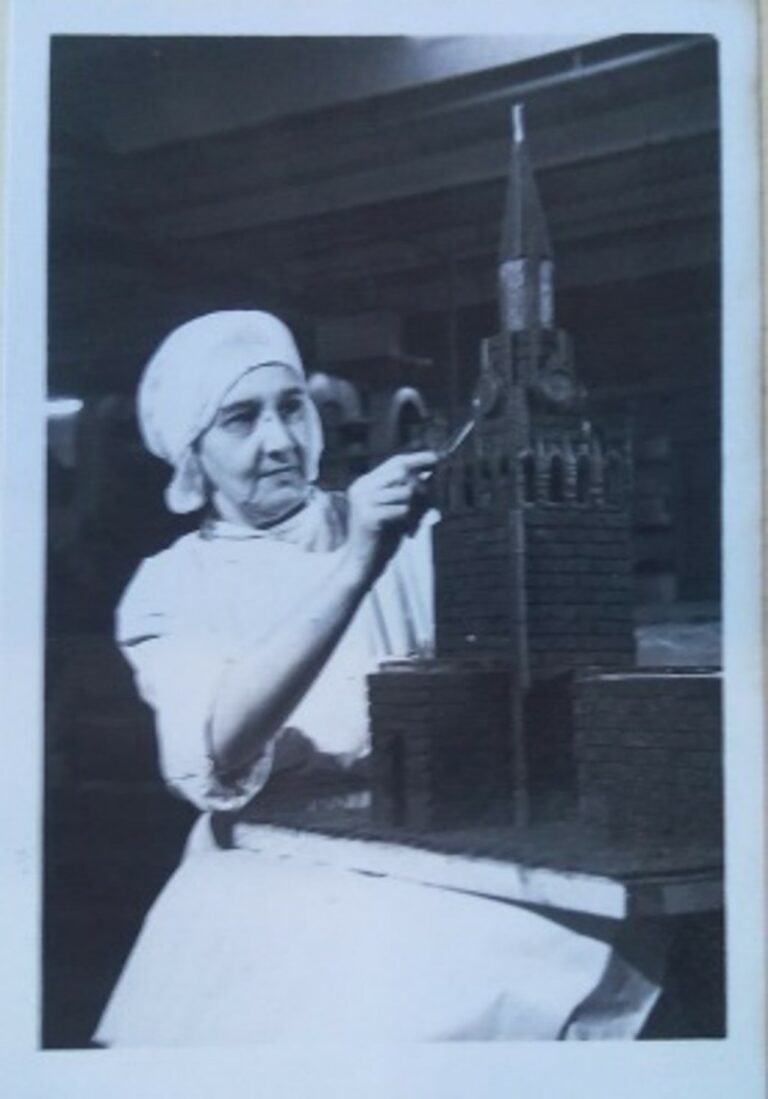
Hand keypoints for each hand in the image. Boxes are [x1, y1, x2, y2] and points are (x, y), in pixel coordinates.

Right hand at [344, 450, 436, 581]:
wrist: (362, 566)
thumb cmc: (382, 538)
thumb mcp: (396, 510)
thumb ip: (408, 492)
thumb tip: (431, 474)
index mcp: (365, 484)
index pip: (395, 462)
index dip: (418, 459)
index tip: (437, 457)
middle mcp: (361, 488)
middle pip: (402, 472)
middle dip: (422, 487)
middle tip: (430, 504)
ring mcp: (363, 502)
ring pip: (407, 492)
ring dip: (418, 509)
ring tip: (413, 525)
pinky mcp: (368, 517)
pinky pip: (403, 510)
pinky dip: (410, 521)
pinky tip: (405, 533)